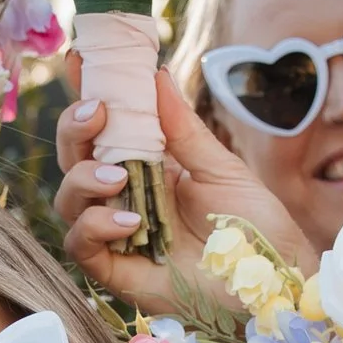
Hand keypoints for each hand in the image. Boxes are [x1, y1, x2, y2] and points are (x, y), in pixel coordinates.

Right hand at [54, 67, 313, 313]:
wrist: (274, 282)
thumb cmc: (254, 229)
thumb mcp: (221, 168)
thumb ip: (183, 129)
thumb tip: (157, 75)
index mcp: (148, 166)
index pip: (105, 127)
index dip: (85, 95)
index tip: (78, 61)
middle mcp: (125, 196)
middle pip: (74, 157)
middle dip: (75, 129)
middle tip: (98, 112)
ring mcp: (118, 234)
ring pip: (68, 199)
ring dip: (84, 179)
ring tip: (120, 177)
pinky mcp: (117, 271)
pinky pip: (80, 245)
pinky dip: (95, 225)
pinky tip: (129, 220)